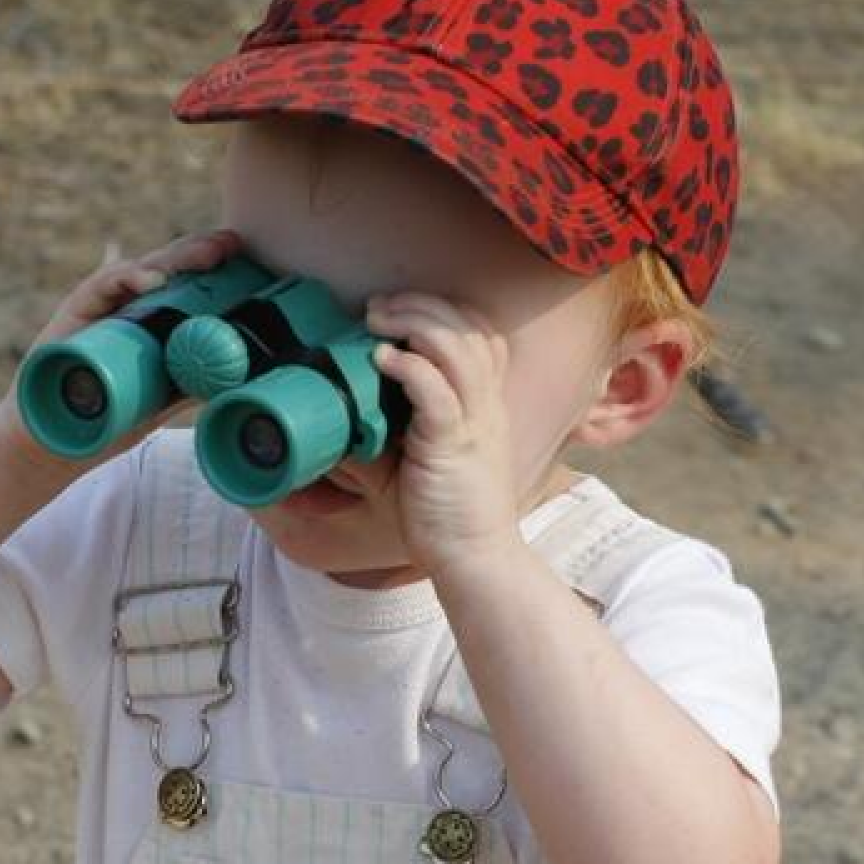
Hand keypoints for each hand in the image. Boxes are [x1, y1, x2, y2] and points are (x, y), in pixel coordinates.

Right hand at [0, 227, 244, 471]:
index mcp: (151, 321)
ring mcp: (102, 306)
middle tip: (233, 245)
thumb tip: (242, 379)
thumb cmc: (106, 421)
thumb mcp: (160, 402)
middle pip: (169, 269)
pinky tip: (154, 280)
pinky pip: (102, 287)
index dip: (215, 270)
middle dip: (201, 253)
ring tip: (208, 255)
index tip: (247, 261)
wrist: (52, 440)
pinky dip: (128, 280)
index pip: (186, 285)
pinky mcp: (75, 311)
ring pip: (141, 270)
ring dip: (176, 260)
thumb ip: (191, 385)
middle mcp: (127, 306)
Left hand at [364, 290, 521, 573]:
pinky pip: (435, 390)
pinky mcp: (452, 446)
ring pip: (455, 348)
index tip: (403, 313)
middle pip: (469, 328)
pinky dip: (408, 366)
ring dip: (412, 322)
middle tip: (378, 307)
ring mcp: (473, 423)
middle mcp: (488, 406)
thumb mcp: (445, 455)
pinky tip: (381, 359)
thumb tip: (376, 398)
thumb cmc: (452, 514)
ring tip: (375, 321)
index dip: (446, 312)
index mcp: (489, 406)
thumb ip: (425, 422)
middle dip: (421, 305)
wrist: (476, 558)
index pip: (483, 335)